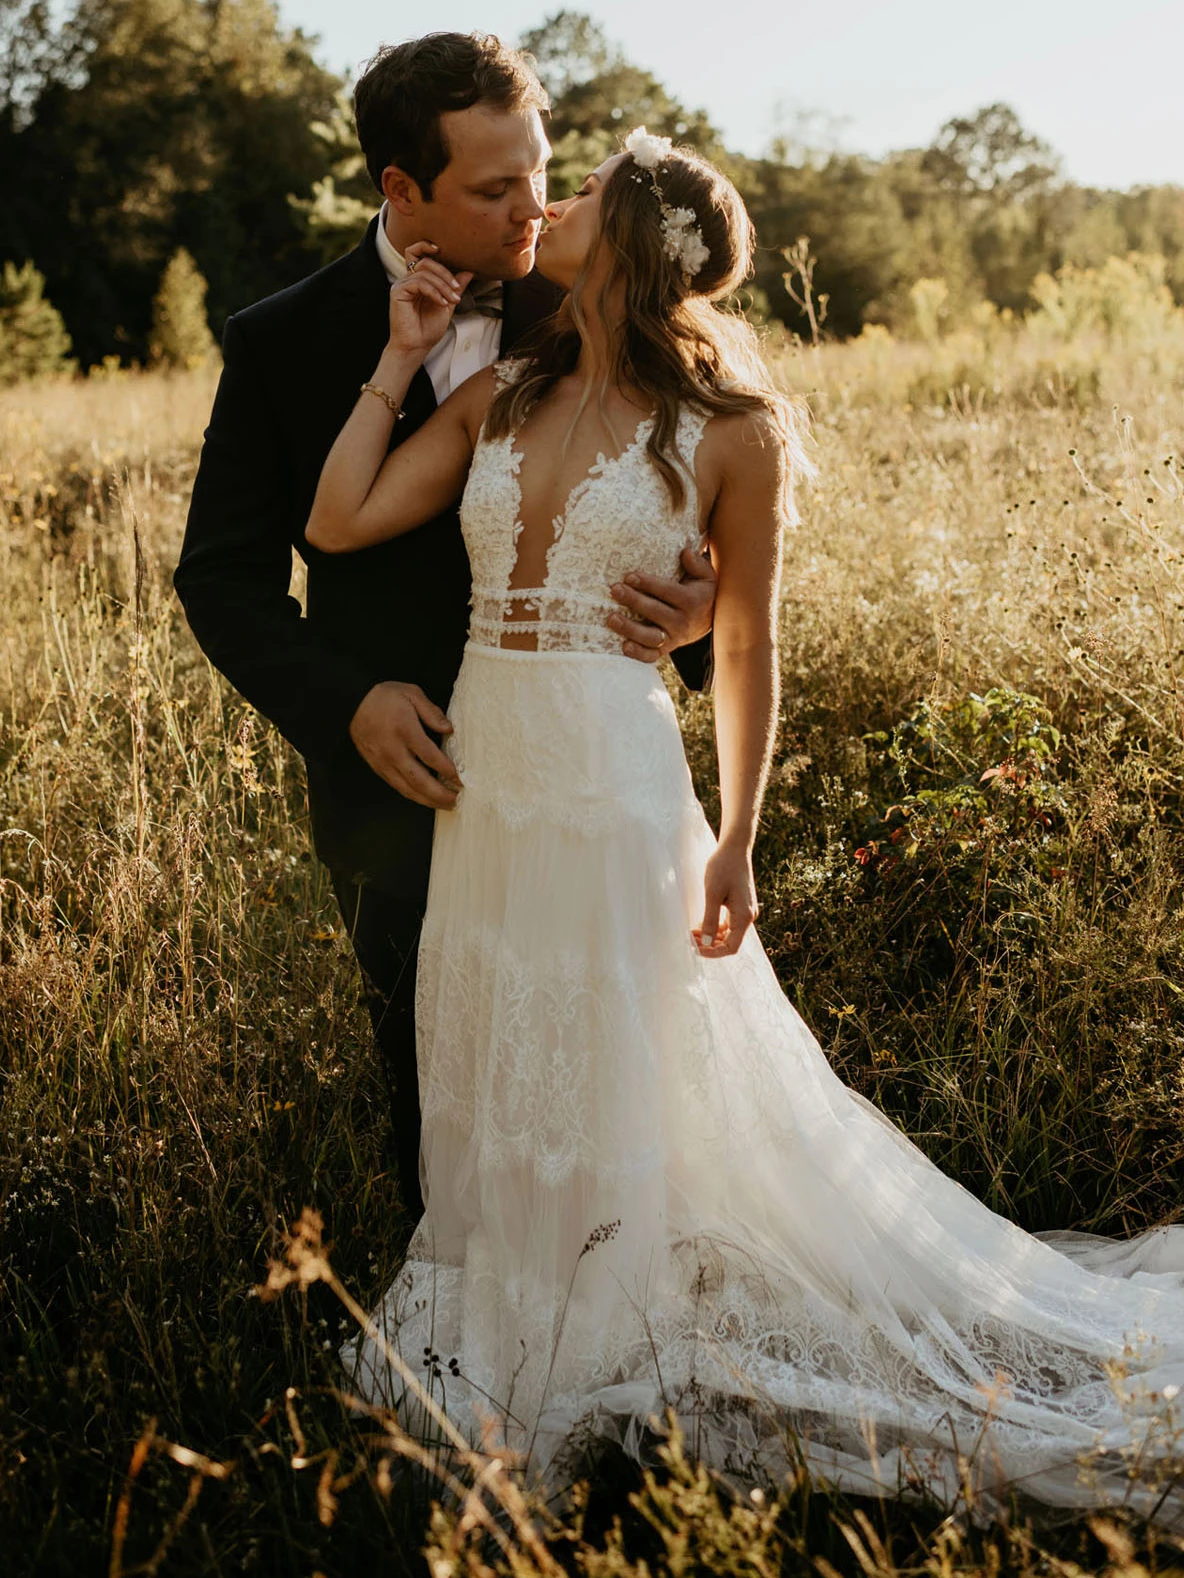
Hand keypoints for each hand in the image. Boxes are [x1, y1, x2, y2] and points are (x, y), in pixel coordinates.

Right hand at [349, 681, 461, 810]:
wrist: (351, 704)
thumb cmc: (384, 697)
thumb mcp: (411, 693)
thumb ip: (432, 712)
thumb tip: (449, 729)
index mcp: (405, 730)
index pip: (430, 757)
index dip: (447, 771)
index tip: (461, 779)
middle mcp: (393, 750)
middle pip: (419, 780)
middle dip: (440, 794)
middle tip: (457, 800)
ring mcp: (383, 762)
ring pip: (408, 789)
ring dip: (428, 800)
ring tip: (445, 804)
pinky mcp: (377, 767)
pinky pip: (397, 786)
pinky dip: (414, 795)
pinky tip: (426, 798)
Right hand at [385, 241, 473, 361]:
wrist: (417, 346)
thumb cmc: (428, 329)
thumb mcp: (448, 304)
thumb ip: (455, 287)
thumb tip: (469, 271)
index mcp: (417, 279)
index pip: (416, 252)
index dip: (425, 245)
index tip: (441, 250)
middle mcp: (407, 279)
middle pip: (426, 261)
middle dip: (446, 274)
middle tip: (457, 289)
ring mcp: (401, 284)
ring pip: (424, 272)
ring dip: (443, 285)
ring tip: (452, 300)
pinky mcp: (398, 292)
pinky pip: (419, 283)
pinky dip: (434, 292)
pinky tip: (442, 303)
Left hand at [608, 546, 715, 664]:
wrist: (707, 621)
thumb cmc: (699, 592)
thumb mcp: (705, 577)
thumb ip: (697, 564)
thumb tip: (686, 552)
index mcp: (691, 601)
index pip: (668, 591)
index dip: (648, 583)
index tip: (629, 576)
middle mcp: (682, 621)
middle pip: (656, 612)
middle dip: (634, 600)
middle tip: (615, 590)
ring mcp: (673, 638)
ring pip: (651, 637)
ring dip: (630, 628)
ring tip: (611, 618)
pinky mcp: (665, 649)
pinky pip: (651, 656)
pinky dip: (638, 654)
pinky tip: (623, 646)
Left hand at [694, 841, 757, 957]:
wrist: (734, 848)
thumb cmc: (723, 867)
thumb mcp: (712, 894)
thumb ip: (710, 920)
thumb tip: (707, 943)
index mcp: (744, 916)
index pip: (731, 947)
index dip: (713, 952)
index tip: (695, 948)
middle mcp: (749, 916)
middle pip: (730, 942)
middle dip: (710, 944)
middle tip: (689, 939)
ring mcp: (746, 910)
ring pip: (729, 934)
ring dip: (711, 937)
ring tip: (692, 932)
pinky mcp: (741, 905)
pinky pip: (729, 923)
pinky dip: (715, 927)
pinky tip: (701, 924)